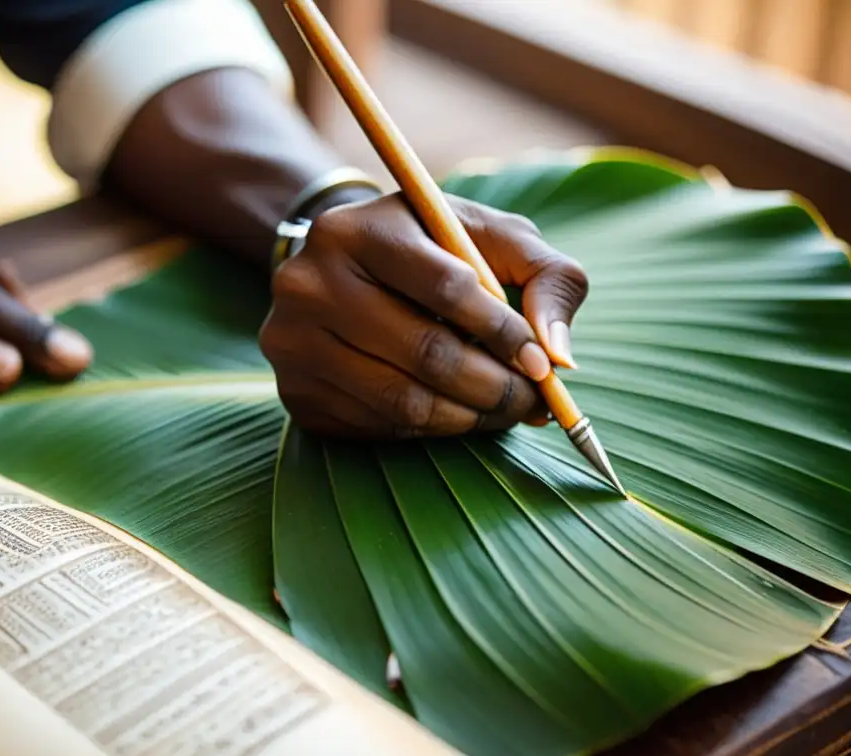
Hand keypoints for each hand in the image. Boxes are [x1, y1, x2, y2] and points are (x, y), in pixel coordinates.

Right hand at [260, 194, 588, 438]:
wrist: (338, 268)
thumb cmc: (430, 250)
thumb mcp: (490, 237)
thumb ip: (546, 277)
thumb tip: (558, 355)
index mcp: (358, 229)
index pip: (446, 286)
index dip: (504, 331)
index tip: (541, 364)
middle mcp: (308, 283)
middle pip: (424, 352)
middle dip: (495, 387)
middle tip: (530, 402)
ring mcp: (292, 342)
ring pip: (402, 401)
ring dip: (468, 418)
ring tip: (501, 411)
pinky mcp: (294, 391)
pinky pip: (377, 428)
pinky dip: (428, 431)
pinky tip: (451, 412)